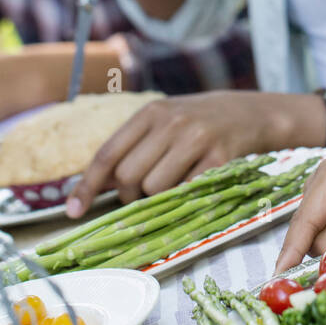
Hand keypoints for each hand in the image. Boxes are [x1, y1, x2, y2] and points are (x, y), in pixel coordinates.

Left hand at [65, 91, 321, 216]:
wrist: (252, 113)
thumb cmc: (200, 123)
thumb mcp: (165, 122)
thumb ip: (134, 146)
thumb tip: (95, 187)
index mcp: (151, 112)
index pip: (107, 154)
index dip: (86, 186)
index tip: (73, 212)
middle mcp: (171, 122)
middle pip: (128, 177)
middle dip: (129, 196)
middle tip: (143, 195)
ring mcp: (196, 139)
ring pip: (155, 188)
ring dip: (157, 200)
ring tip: (171, 188)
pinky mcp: (220, 157)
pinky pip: (186, 192)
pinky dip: (183, 199)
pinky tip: (192, 188)